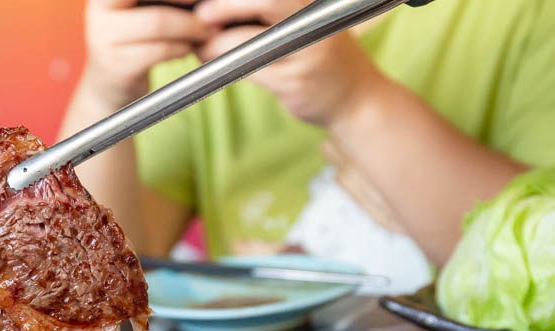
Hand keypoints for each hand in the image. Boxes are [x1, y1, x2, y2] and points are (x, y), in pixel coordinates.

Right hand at [81, 0, 211, 109]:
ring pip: (158, 22)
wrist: (109, 85)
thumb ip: (162, 2)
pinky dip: (181, 48)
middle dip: (184, 1)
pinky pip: (159, 50)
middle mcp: (99, 10)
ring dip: (190, 27)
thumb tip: (204, 1)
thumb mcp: (140, 11)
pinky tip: (187, 49)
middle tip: (209, 13)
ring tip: (203, 32)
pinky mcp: (116, 65)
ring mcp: (103, 38)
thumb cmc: (133, 41)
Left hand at [193, 0, 384, 126]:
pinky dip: (225, 67)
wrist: (354, 96)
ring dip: (214, 45)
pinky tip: (217, 65)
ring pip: (245, 41)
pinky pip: (248, 69)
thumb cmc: (315, 52)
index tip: (205, 4)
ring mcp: (306, 49)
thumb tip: (209, 8)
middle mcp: (314, 16)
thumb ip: (264, 10)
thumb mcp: (300, 18)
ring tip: (203, 48)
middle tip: (199, 19)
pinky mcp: (294, 81)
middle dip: (222, 7)